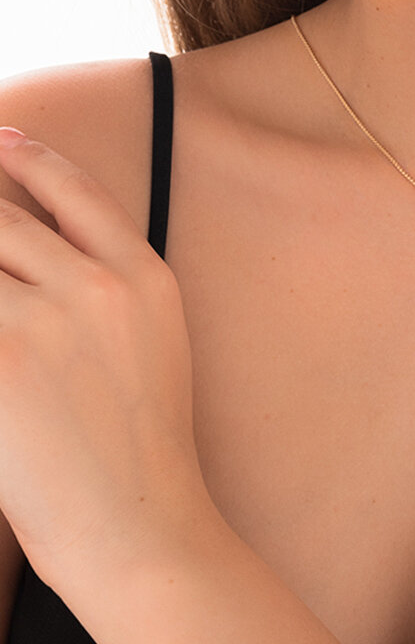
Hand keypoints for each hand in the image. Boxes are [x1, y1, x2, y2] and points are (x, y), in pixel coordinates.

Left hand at [0, 128, 209, 592]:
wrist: (139, 523)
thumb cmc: (140, 442)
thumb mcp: (152, 340)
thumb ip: (107, 283)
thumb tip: (34, 246)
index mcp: (146, 275)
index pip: (78, 188)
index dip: (33, 157)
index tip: (4, 139)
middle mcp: (98, 286)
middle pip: (7, 215)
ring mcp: (44, 323)